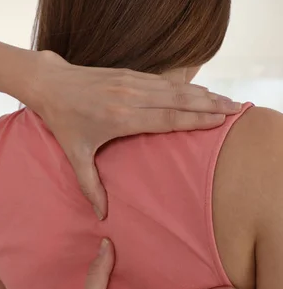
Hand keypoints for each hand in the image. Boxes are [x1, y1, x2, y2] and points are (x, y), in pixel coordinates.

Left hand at [26, 51, 242, 219]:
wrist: (51, 84)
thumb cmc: (62, 121)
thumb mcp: (74, 155)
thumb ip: (89, 185)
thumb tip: (101, 215)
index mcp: (119, 117)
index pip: (167, 119)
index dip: (196, 119)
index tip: (220, 121)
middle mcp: (129, 96)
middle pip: (178, 100)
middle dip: (210, 104)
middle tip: (237, 110)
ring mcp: (130, 81)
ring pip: (174, 88)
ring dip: (202, 93)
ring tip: (227, 100)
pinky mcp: (128, 73)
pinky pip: (162, 80)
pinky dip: (184, 85)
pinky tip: (199, 90)